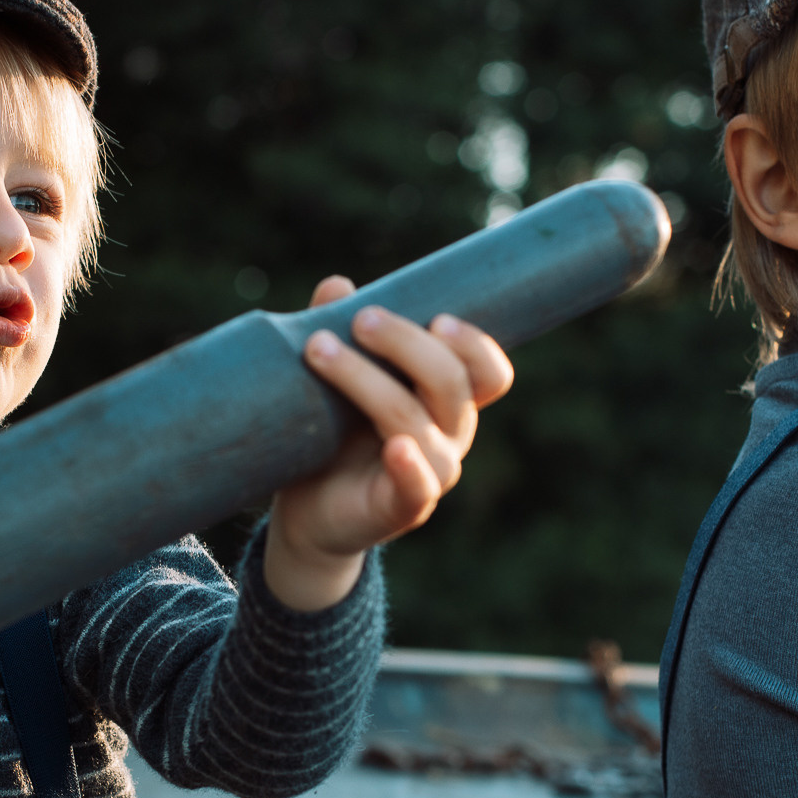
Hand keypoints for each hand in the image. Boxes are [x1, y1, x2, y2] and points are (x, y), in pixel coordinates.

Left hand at [265, 276, 513, 610]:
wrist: (308, 511)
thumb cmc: (333, 436)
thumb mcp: (334, 378)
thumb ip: (339, 331)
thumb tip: (337, 286)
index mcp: (447, 398)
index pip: (488, 371)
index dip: (475, 343)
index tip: (436, 316)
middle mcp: (450, 433)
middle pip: (452, 382)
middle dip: (406, 343)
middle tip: (360, 320)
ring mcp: (431, 471)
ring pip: (416, 420)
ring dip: (367, 380)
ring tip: (318, 351)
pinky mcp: (403, 506)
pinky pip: (419, 485)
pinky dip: (410, 464)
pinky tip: (395, 446)